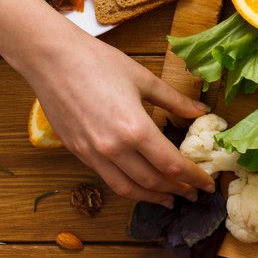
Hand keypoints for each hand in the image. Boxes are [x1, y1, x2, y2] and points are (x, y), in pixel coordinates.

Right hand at [24, 32, 214, 204]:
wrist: (50, 58)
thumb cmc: (98, 62)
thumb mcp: (144, 79)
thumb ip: (174, 101)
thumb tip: (201, 112)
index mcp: (135, 128)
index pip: (172, 165)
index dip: (194, 178)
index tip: (208, 184)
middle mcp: (113, 148)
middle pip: (153, 181)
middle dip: (177, 190)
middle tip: (193, 193)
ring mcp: (92, 153)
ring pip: (128, 188)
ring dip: (152, 197)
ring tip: (169, 199)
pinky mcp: (77, 152)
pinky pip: (107, 179)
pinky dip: (128, 188)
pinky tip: (139, 184)